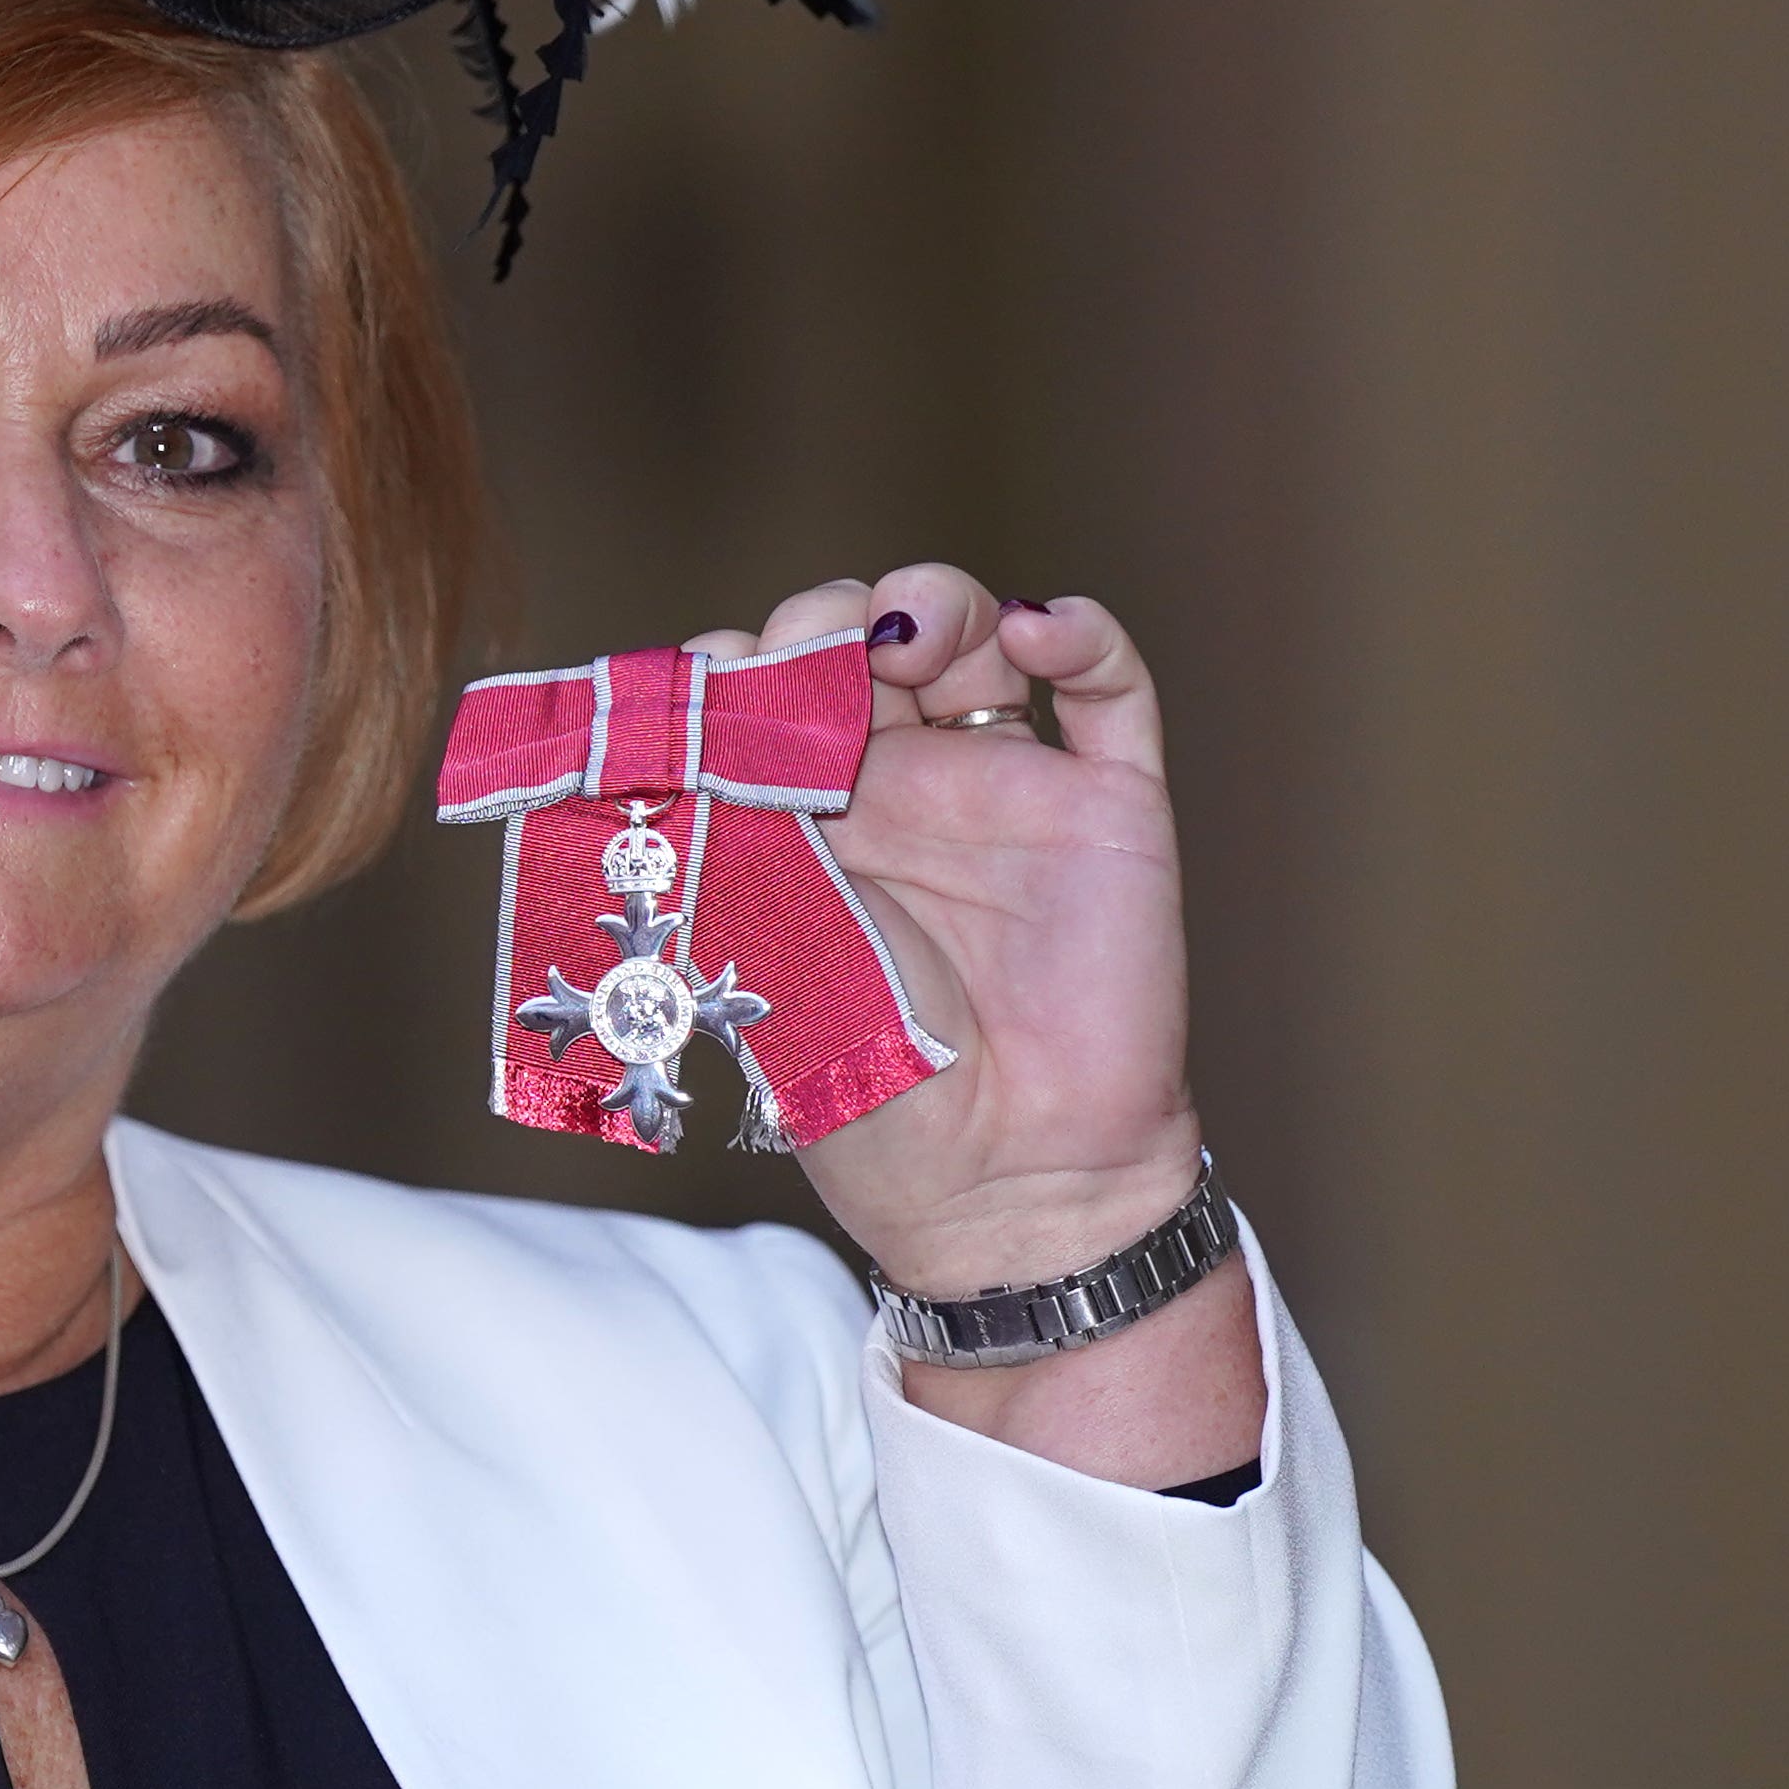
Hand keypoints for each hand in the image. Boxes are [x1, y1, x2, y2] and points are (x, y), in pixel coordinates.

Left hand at [695, 563, 1206, 1298]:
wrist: (1006, 1185)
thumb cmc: (870, 1091)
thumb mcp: (760, 951)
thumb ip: (725, 832)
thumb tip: (681, 717)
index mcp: (799, 820)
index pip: (757, 692)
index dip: (731, 665)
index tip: (706, 685)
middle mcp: (899, 788)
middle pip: (855, 641)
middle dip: (821, 622)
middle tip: (805, 657)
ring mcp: (1005, 787)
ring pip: (972, 636)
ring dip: (935, 602)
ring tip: (909, 632)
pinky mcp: (1107, 808)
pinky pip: (1108, 688)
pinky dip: (1078, 631)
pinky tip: (1036, 631)